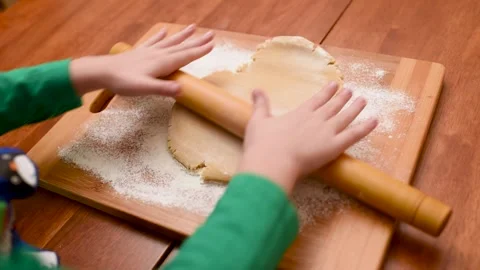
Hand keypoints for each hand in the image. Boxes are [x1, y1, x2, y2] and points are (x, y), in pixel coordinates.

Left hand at [70, 24, 213, 95]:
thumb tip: (181, 90)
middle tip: (211, 34)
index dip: (199, 51)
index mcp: (162, 63)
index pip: (185, 56)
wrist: (102, 72)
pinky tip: (164, 31)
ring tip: (193, 27)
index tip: (212, 44)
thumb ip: (162, 88)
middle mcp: (158, 54)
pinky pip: (154, 42)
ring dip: (182, 35)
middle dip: (197, 41)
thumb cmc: (123, 82)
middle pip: (181, 47)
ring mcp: (149, 52)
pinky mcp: (140, 52)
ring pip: (170, 42)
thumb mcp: (144, 88)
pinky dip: (161, 36)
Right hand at [237, 83, 377, 193]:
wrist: (272, 162)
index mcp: (300, 113)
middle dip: (343, 98)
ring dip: (355, 108)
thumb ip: (260, 105)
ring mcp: (327, 132)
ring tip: (363, 100)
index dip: (327, 92)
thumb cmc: (262, 144)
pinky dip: (365, 128)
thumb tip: (256, 89)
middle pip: (333, 106)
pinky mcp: (334, 147)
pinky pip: (354, 135)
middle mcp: (316, 119)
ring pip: (346, 117)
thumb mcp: (258, 121)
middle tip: (351, 91)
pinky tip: (374, 121)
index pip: (317, 99)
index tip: (334, 85)